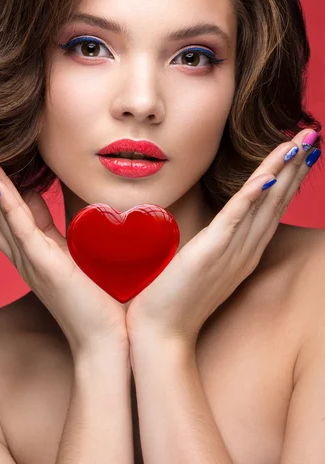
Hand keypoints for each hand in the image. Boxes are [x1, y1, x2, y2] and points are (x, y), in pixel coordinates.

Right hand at [0, 145, 128, 359]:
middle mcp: (20, 254)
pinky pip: (20, 226)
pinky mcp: (44, 263)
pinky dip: (7, 202)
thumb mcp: (65, 251)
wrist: (103, 339)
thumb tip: (35, 195)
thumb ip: (49, 225)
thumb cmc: (90, 296)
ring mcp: (29, 258)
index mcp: (25, 251)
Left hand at [125, 129, 320, 350]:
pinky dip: (252, 196)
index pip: (272, 208)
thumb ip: (216, 244)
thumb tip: (218, 225)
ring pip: (264, 204)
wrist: (162, 334)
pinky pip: (235, 218)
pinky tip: (267, 175)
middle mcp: (246, 250)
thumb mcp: (205, 266)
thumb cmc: (178, 299)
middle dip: (296, 168)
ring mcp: (232, 252)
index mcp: (245, 252)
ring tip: (299, 144)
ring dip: (283, 172)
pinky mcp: (211, 252)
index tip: (301, 154)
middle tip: (312, 137)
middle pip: (277, 202)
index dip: (289, 179)